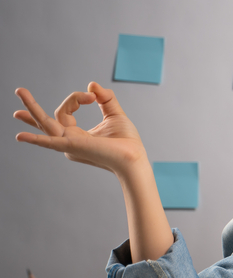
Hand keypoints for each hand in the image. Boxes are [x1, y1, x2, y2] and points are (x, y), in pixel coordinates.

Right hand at [13, 82, 147, 174]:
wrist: (134, 157)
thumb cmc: (127, 141)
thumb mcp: (115, 114)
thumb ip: (105, 98)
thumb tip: (92, 85)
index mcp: (76, 135)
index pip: (65, 111)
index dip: (76, 98)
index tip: (91, 96)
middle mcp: (69, 141)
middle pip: (46, 120)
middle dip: (31, 107)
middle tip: (19, 90)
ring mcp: (68, 145)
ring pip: (45, 124)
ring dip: (32, 108)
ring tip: (20, 91)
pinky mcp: (73, 148)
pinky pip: (50, 142)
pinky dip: (36, 139)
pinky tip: (20, 137)